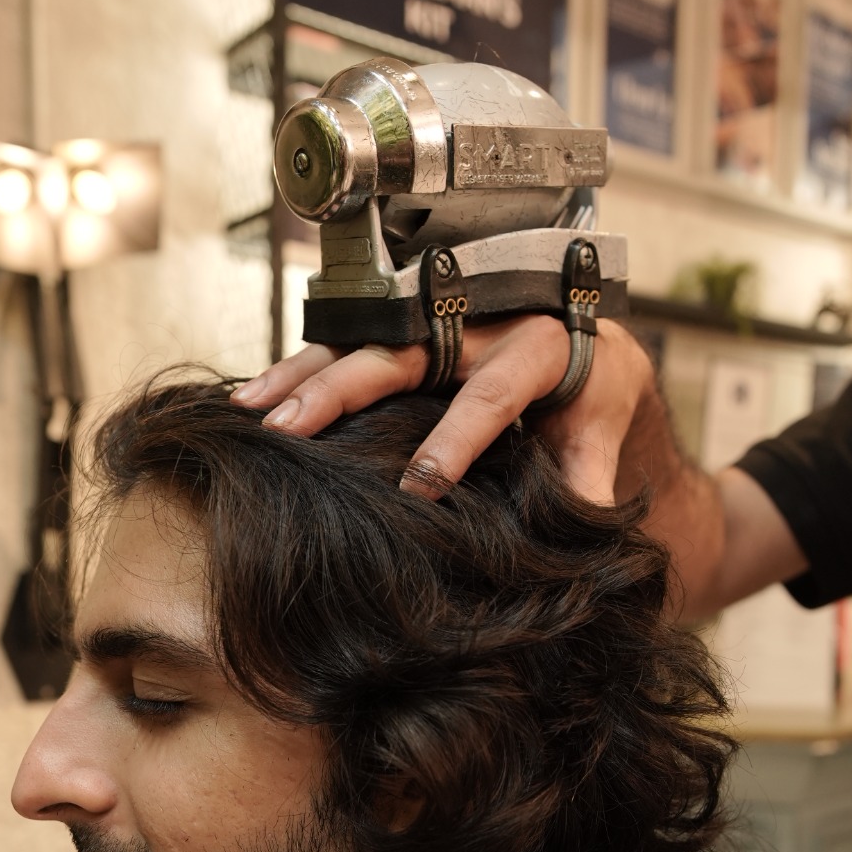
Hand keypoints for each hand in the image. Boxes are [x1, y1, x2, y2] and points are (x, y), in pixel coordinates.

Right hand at [230, 315, 655, 505]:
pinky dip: (297, 371)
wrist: (581, 336)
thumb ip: (589, 480)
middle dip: (342, 391)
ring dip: (300, 377)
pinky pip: (342, 345)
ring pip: (357, 342)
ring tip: (252, 413)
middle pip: (400, 353)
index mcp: (536, 348)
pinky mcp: (402, 326)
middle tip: (292, 430)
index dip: (454, 441)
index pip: (490, 395)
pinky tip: (254, 401)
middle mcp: (475, 323)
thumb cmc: (585, 395)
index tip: (420, 489)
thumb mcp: (600, 433)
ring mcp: (431, 320)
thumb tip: (590, 531)